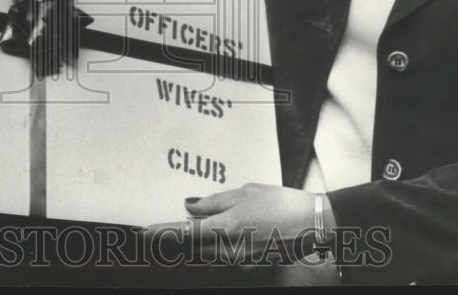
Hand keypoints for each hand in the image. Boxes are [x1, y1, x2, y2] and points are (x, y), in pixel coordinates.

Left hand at [145, 184, 332, 264]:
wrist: (313, 223)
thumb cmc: (281, 202)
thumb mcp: (245, 192)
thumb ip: (214, 201)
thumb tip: (190, 205)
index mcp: (226, 228)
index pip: (185, 234)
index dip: (163, 233)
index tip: (145, 232)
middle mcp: (230, 250)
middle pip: (194, 246)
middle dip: (180, 236)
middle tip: (164, 227)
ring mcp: (241, 261)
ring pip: (209, 251)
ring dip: (201, 239)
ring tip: (201, 223)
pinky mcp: (250, 265)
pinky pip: (225, 254)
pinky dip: (219, 243)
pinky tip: (227, 229)